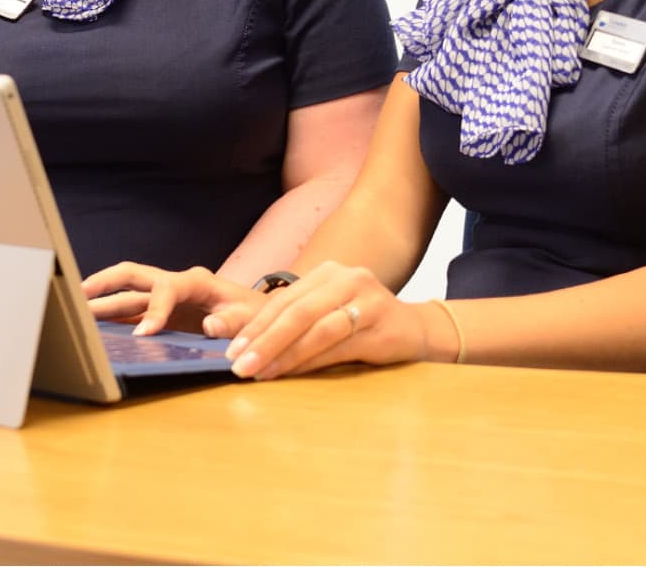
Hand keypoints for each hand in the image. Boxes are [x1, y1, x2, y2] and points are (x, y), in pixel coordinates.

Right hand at [83, 262, 265, 337]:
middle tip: (78, 294)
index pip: (167, 288)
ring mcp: (166, 297)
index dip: (154, 309)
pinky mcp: (161, 312)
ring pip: (126, 293)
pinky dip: (112, 316)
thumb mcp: (251, 319)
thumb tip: (209, 326)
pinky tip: (94, 326)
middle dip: (106, 281)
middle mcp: (176, 284)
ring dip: (101, 300)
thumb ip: (232, 322)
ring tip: (74, 311)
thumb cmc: (255, 316)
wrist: (259, 318)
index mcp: (197, 281)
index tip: (144, 334)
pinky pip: (131, 310)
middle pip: (133, 274)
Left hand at [224, 261, 451, 378]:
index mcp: (327, 272)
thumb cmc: (362, 324)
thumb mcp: (328, 313)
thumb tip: (246, 346)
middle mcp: (346, 278)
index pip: (283, 299)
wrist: (416, 330)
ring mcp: (365, 298)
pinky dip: (310, 360)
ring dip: (283, 353)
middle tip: (238, 364)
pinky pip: (338, 344)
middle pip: (296, 311)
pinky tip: (292, 373)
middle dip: (263, 340)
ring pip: (315, 328)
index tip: (229, 348)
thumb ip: (296, 322)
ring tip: (258, 372)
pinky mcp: (380, 323)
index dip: (254, 324)